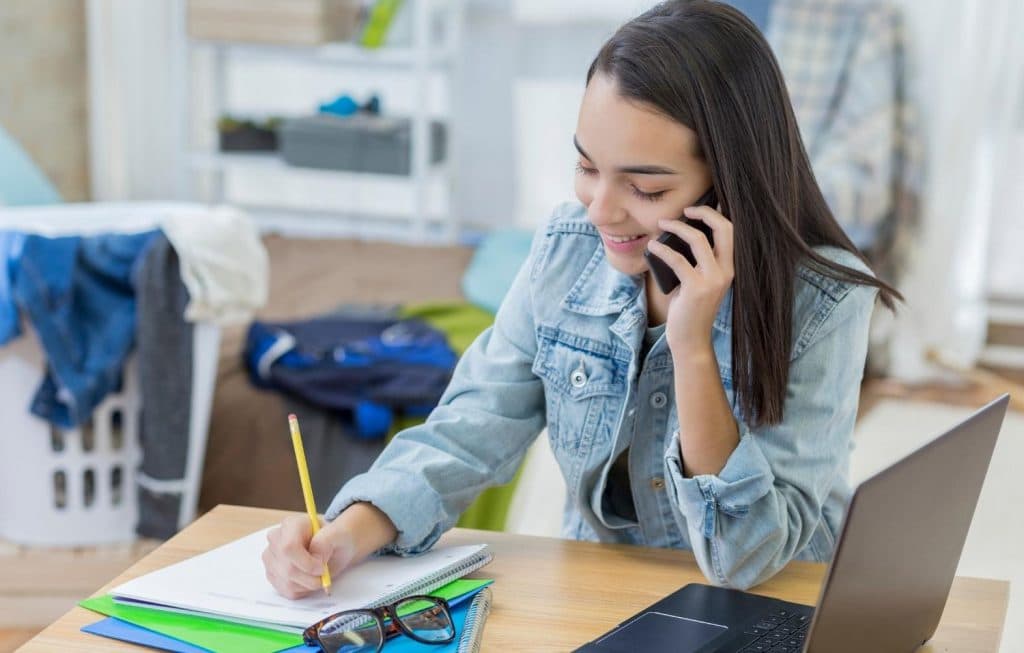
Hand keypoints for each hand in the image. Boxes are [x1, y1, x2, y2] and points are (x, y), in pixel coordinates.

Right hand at [262, 503, 397, 598]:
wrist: (338, 545)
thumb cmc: (340, 536)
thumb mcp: (342, 533)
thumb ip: (329, 539)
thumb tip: (316, 554)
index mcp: (291, 524)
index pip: (287, 546)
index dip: (304, 562)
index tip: (321, 568)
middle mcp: (276, 538)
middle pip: (284, 567)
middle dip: (308, 577)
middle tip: (324, 575)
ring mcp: (272, 557)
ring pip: (283, 581)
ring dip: (305, 585)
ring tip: (320, 575)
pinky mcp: (274, 573)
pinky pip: (284, 590)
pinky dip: (301, 590)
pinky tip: (310, 581)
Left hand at [645, 204, 733, 352]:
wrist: (691, 340)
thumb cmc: (689, 309)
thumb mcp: (699, 281)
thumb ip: (696, 262)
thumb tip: (678, 236)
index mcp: (729, 268)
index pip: (730, 231)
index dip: (714, 214)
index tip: (694, 210)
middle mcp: (726, 271)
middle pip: (723, 228)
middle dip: (703, 213)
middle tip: (683, 210)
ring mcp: (713, 280)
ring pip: (698, 239)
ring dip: (677, 227)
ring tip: (661, 224)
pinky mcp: (696, 288)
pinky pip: (677, 259)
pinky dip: (662, 250)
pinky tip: (652, 246)